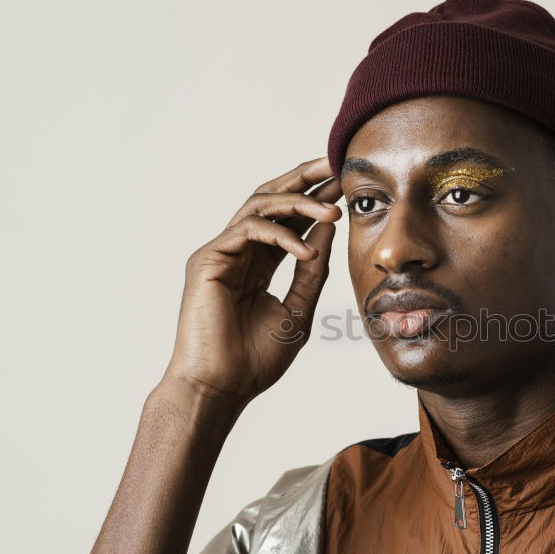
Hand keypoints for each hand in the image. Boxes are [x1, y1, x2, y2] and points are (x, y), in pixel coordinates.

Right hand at [162, 156, 342, 405]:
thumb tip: (330, 228)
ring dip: (299, 203)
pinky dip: (280, 236)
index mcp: (259, 263)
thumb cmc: (255, 359)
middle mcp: (238, 251)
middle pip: (272, 199)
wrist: (222, 388)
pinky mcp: (207, 260)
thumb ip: (313, 269)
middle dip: (304, 179)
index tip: (347, 185)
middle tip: (335, 165)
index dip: (317, 199)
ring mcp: (221, 253)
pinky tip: (307, 250)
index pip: (289, 219)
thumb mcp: (298, 310)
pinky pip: (248, 231)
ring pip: (259, 206)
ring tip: (334, 209)